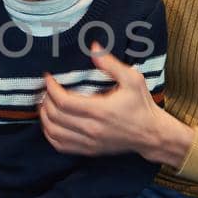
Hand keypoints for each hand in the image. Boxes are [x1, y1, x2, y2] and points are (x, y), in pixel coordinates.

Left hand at [40, 43, 189, 163]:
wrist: (152, 134)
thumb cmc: (142, 105)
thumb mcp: (133, 79)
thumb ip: (111, 63)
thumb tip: (94, 47)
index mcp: (101, 111)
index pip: (64, 101)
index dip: (51, 88)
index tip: (49, 77)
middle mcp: (92, 129)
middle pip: (55, 116)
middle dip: (46, 100)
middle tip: (46, 89)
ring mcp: (90, 142)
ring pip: (54, 133)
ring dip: (45, 118)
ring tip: (45, 104)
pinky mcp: (89, 150)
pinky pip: (61, 146)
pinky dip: (51, 134)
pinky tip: (51, 123)